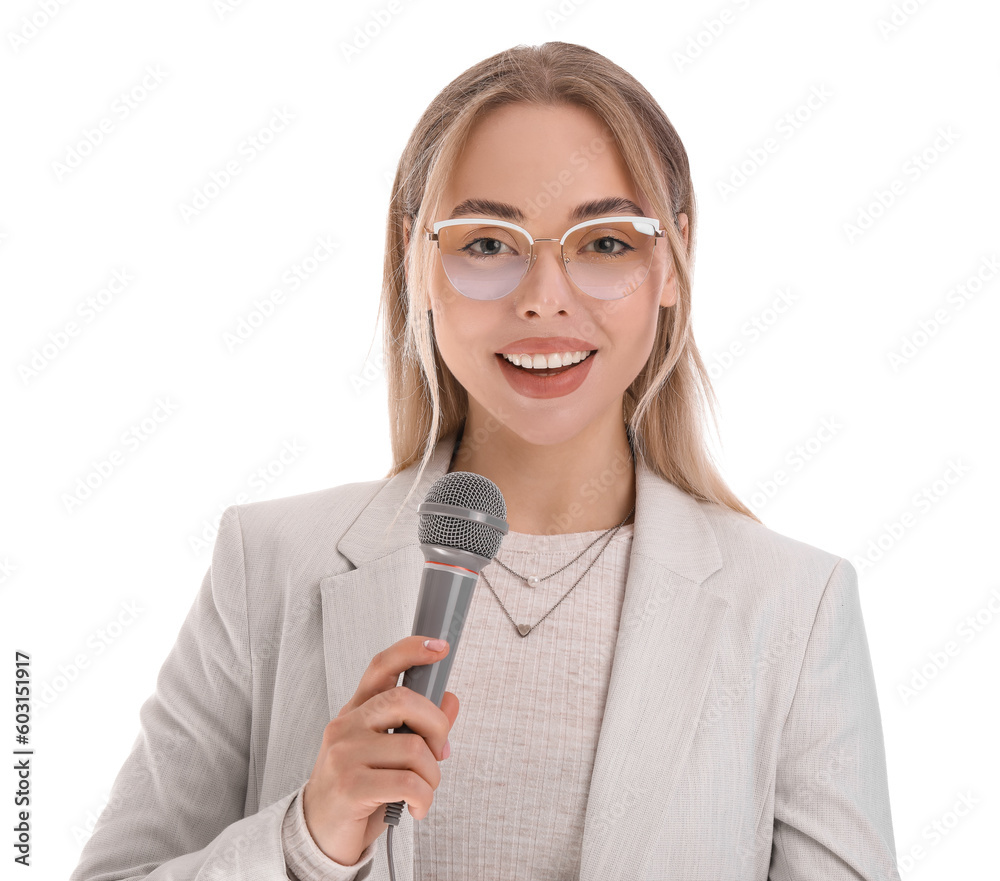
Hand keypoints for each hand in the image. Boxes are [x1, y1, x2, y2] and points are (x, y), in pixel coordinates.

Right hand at [301, 635, 458, 864]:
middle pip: (404, 700)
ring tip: (423, 790)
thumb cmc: (356, 790)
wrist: (318, 834)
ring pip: (413, 747)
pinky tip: (416, 806)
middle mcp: (346, 726)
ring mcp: (344, 754)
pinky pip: (408, 782)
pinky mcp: (349, 785)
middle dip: (436, 726)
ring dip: (432, 775)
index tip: (439, 648)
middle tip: (439, 751)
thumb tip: (450, 701)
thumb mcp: (387, 754)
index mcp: (356, 711)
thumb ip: (418, 727)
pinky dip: (424, 798)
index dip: (411, 651)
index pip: (381, 666)